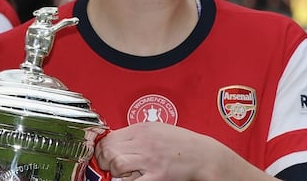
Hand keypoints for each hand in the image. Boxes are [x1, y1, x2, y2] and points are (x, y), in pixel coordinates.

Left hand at [95, 122, 213, 180]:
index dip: (101, 149)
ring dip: (114, 171)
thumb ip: (136, 135)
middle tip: (109, 166)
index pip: (109, 137)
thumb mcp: (156, 130)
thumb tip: (115, 141)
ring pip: (117, 164)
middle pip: (109, 150)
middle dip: (104, 160)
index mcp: (142, 130)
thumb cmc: (183, 143)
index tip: (103, 155)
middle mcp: (144, 143)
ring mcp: (150, 160)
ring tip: (121, 174)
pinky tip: (130, 179)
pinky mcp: (157, 176)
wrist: (204, 156)